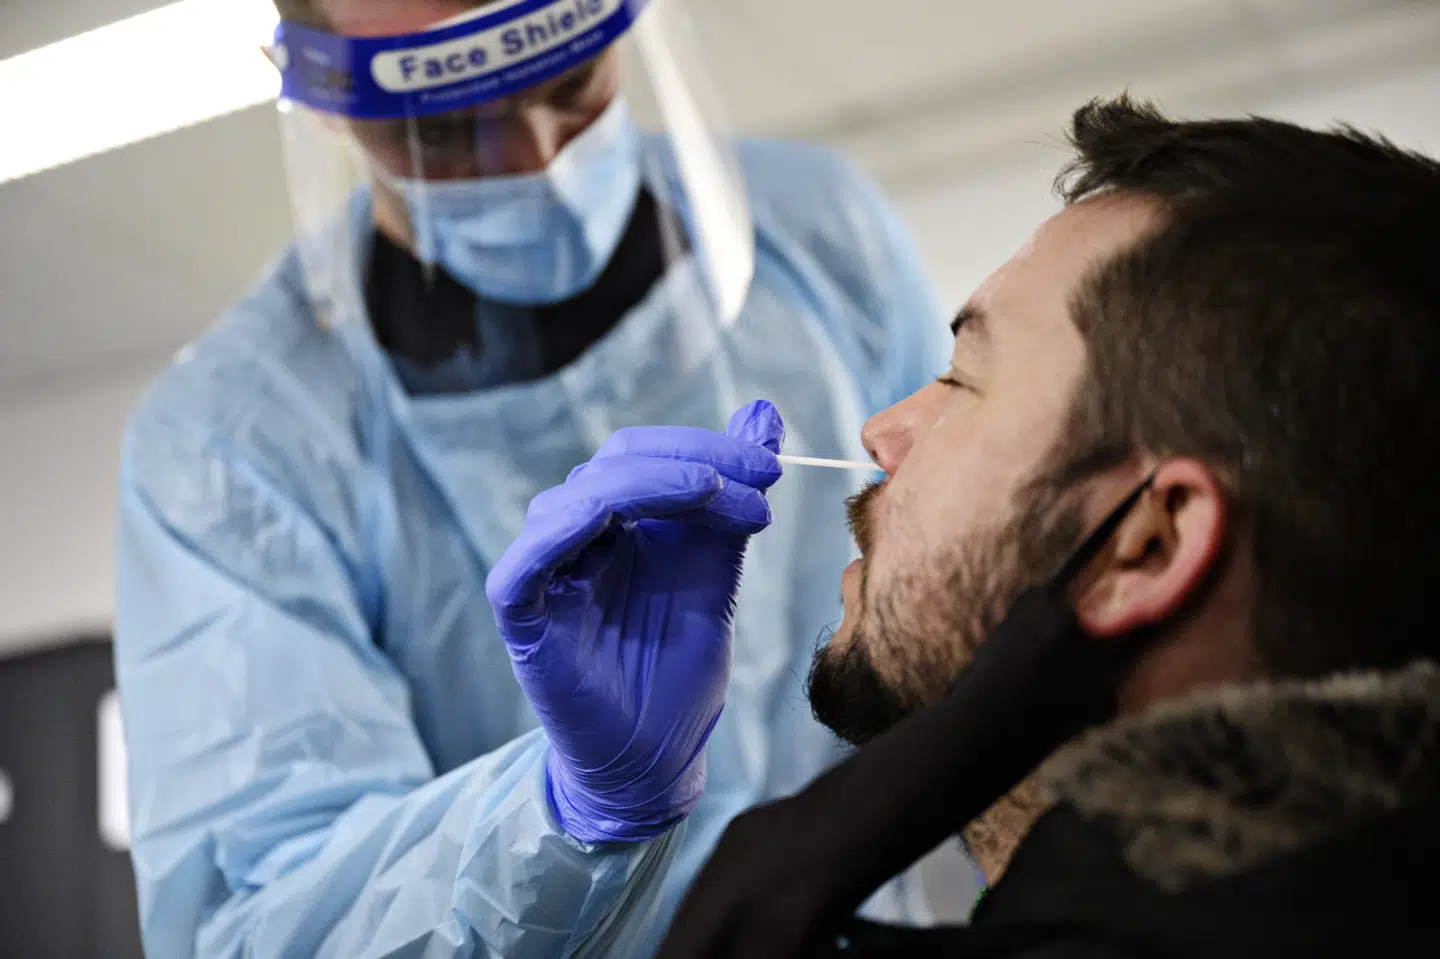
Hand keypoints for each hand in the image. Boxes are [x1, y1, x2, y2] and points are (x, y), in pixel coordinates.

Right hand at [486, 401, 785, 843]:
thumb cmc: (677, 668)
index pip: (648, 453)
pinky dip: (568, 526)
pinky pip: (528, 559)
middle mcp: (576, 533)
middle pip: (619, 461)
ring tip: (727, 504)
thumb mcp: (716, 568)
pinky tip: (622, 517)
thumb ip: (731, 496)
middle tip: (764, 478)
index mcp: (619, 521)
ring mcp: (545, 569)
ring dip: (658, 485)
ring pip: (580, 495)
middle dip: (698, 459)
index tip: (773, 466)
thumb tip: (762, 413)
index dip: (708, 448)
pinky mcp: (520, 613)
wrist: (655, 756)